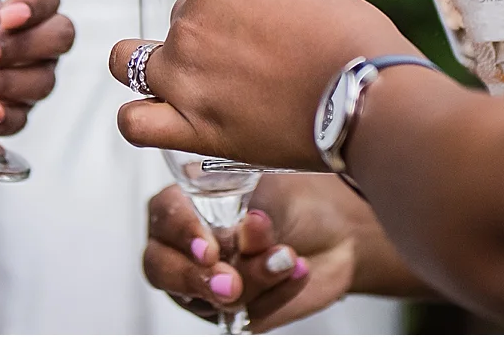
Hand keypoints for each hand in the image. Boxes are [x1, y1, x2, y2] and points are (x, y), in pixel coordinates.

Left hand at [0, 0, 74, 131]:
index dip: (38, 7)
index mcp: (10, 5)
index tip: (7, 16)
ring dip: (8, 83)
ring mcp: (16, 76)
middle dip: (22, 48)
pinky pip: (22, 119)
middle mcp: (23, 39)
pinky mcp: (0, 110)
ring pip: (43, 81)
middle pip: (58, 39)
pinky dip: (7, 118)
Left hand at [110, 0, 413, 169]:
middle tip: (243, 61)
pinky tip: (159, 117)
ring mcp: (185, 74)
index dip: (232, 6)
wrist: (366, 98)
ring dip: (151, 68)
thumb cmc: (354, 42)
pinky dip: (140, 119)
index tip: (256, 24)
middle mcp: (193, 21)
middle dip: (204, 37)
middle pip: (178, 21)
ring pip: (131, 62)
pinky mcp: (189, 126)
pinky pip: (135, 121)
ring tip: (183, 82)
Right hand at [144, 174, 421, 330]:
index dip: (181, 233)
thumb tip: (247, 227)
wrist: (341, 228)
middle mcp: (189, 248)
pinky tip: (299, 270)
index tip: (209, 246)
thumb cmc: (299, 197)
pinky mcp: (238, 313)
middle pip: (161, 269)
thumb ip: (251, 208)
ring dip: (253, 278)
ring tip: (287, 257)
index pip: (163, 216)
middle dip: (198, 278)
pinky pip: (246, 314)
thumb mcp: (272, 188)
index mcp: (188, 203)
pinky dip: (275, 293)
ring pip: (208, 298)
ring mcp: (209, 285)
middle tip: (232, 282)